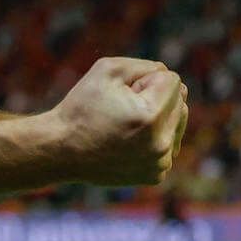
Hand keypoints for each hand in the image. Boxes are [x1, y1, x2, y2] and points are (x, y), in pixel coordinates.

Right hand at [50, 58, 189, 186]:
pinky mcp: (156, 175)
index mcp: (150, 116)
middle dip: (155, 98)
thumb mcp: (108, 69)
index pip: (172, 80)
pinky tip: (129, 142)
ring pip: (177, 124)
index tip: (123, 94)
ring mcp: (160, 163)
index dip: (145, 80)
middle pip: (180, 102)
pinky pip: (169, 144)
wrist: (61, 150)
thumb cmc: (81, 107)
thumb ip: (146, 66)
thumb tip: (168, 78)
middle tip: (123, 110)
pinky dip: (154, 139)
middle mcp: (160, 144)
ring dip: (158, 118)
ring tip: (126, 126)